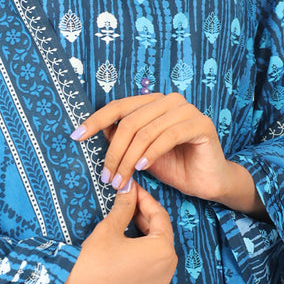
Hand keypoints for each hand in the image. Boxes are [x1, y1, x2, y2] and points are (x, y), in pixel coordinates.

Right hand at [49, 181, 176, 283]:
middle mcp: (167, 273)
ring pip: (157, 262)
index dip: (146, 201)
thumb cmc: (93, 259)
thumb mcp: (110, 227)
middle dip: (146, 222)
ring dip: (146, 246)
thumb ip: (125, 206)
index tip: (134, 191)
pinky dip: (142, 269)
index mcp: (163, 251)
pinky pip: (150, 282)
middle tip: (129, 208)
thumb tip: (129, 188)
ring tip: (128, 232)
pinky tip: (127, 260)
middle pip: (161, 240)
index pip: (160, 218)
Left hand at [71, 93, 265, 216]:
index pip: (119, 107)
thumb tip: (92, 130)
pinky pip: (168, 136)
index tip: (76, 136)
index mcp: (153, 102)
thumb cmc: (174, 166)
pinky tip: (141, 168)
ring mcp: (187, 110)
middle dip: (114, 152)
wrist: (207, 182)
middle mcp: (170, 101)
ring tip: (121, 180)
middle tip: (106, 177)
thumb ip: (121, 139)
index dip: (95, 120)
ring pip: (146, 131)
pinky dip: (151, 153)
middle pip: (130, 121)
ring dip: (129, 159)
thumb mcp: (139, 153)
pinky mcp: (201, 124)